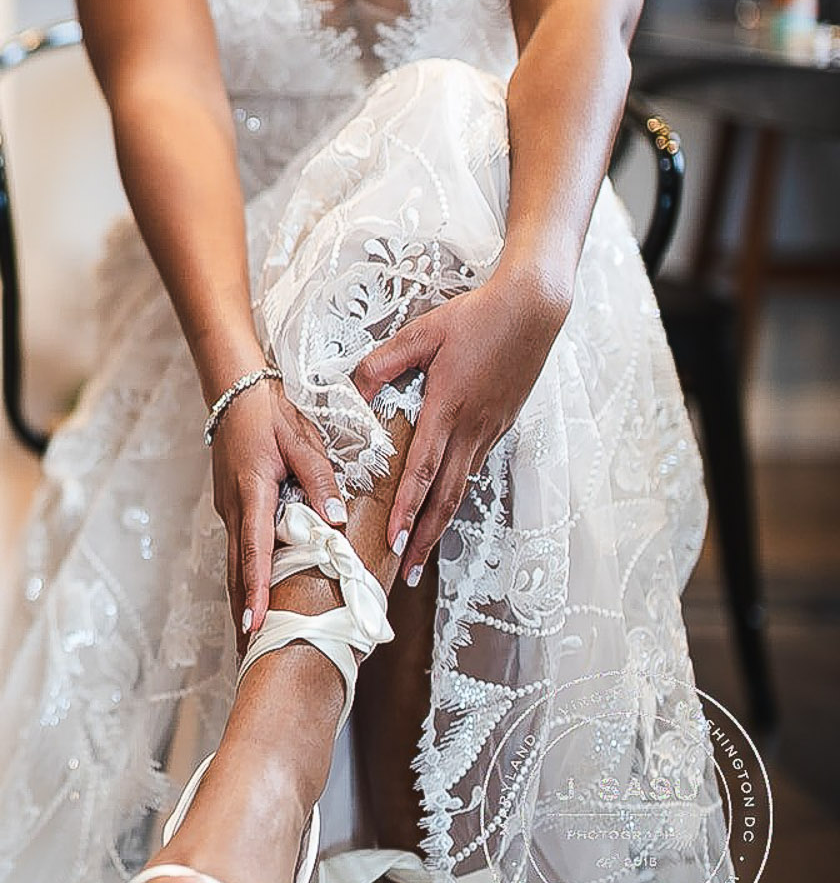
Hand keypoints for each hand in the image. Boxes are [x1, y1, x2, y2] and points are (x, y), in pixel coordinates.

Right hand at [208, 379, 349, 645]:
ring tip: (249, 633)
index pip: (254, 550)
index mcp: (253, 493)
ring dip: (240, 596)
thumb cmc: (269, 412)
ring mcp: (229, 508)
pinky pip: (238, 547)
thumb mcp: (301, 438)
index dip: (255, 589)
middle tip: (248, 649)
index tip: (255, 623)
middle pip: (236, 569)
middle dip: (242, 609)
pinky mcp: (232, 506)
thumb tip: (336, 520)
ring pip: (234, 561)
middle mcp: (234, 508)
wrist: (234, 389)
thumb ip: (319, 479)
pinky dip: (243, 575)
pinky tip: (252, 593)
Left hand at [351, 268, 572, 587]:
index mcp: (448, 410)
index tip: (392, 541)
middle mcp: (472, 429)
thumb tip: (348, 392)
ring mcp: (491, 430)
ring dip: (439, 524)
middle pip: (446, 497)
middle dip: (424, 538)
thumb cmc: (474, 316)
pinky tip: (441, 506)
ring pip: (461, 488)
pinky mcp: (501, 425)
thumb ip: (381, 365)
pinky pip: (473, 467)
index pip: (423, 472)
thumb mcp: (420, 334)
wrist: (533, 308)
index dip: (407, 509)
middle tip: (405, 573)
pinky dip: (454, 494)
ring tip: (420, 553)